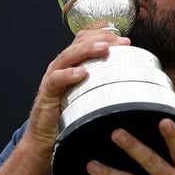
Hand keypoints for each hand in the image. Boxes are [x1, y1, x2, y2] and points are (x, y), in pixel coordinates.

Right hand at [22, 29, 129, 154]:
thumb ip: (102, 85)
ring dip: (86, 50)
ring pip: (68, 56)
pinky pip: (56, 80)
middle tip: (120, 42)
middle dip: (101, 39)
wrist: (44, 139)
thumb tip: (130, 82)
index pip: (85, 40)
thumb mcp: (88, 97)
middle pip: (78, 42)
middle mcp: (61, 67)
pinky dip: (69, 74)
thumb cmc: (67, 117)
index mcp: (71, 64)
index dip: (104, 36)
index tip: (125, 41)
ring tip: (104, 48)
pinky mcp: (47, 94)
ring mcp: (52, 78)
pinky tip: (82, 73)